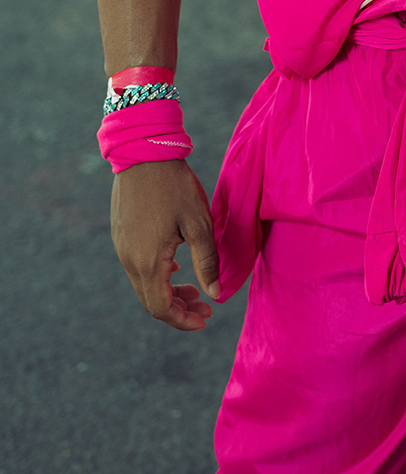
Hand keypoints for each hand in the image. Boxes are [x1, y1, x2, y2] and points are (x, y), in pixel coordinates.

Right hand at [111, 159, 218, 330]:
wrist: (143, 153)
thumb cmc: (175, 186)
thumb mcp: (199, 223)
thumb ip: (207, 261)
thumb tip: (215, 294)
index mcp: (148, 262)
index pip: (162, 308)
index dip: (183, 320)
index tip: (205, 320)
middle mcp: (129, 260)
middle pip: (151, 301)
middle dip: (179, 309)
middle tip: (205, 307)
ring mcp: (122, 248)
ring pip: (144, 285)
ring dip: (168, 292)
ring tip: (195, 289)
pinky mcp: (121, 236)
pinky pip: (138, 267)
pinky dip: (158, 275)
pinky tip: (177, 266)